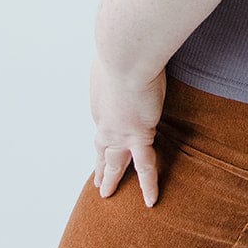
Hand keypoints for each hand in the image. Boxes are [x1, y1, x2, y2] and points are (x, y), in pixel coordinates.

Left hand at [89, 54, 166, 206]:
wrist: (126, 54)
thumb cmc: (121, 47)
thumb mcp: (114, 55)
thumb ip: (119, 60)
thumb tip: (121, 48)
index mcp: (100, 100)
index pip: (104, 122)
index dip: (105, 134)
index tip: (107, 138)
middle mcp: (105, 120)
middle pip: (101, 148)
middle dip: (100, 165)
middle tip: (97, 181)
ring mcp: (119, 132)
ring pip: (114, 162)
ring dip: (110, 178)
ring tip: (106, 194)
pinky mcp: (138, 135)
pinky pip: (145, 167)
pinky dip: (148, 185)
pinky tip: (150, 201)